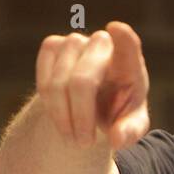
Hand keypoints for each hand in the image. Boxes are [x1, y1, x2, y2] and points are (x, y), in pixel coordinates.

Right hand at [35, 20, 150, 149]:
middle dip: (80, 117)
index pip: (128, 46)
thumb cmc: (119, 111)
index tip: (116, 29)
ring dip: (63, 117)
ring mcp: (76, 41)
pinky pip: (43, 80)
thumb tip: (116, 138)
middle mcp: (103, 45)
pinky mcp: (53, 45)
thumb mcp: (131, 126)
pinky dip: (51, 106)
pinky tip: (63, 116)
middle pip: (82, 81)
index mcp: (129, 64)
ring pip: (58, 84)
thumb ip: (130, 133)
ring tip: (74, 137)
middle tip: (84, 144)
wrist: (95, 101)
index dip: (122, 39)